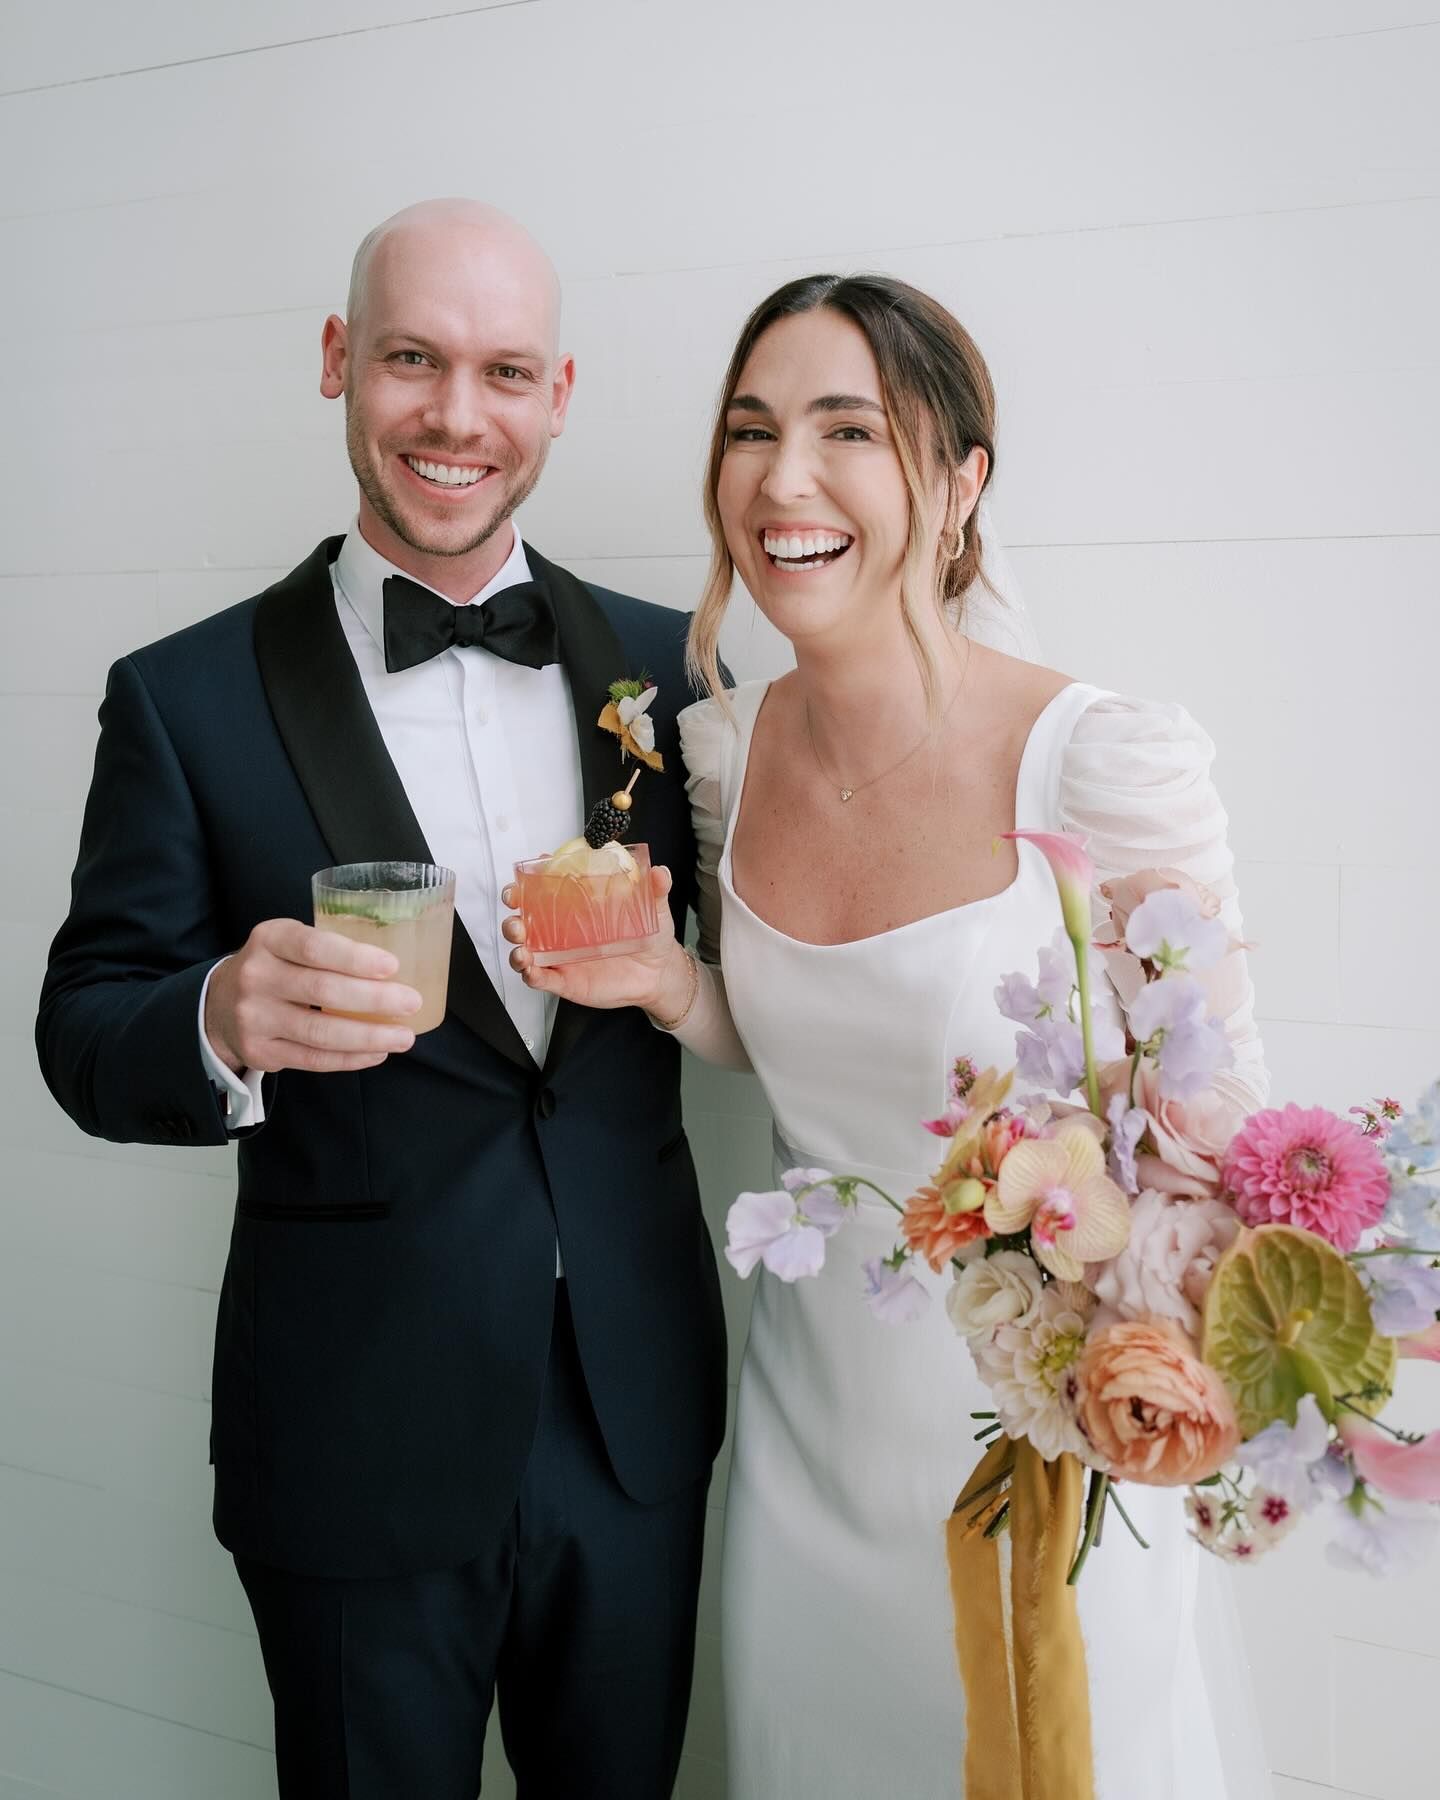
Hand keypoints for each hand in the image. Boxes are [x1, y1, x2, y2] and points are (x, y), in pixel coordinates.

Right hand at [205, 918, 422, 1074]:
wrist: (220, 1004)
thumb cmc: (276, 967)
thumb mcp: (289, 942)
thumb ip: (329, 949)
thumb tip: (395, 969)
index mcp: (269, 939)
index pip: (315, 947)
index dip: (356, 958)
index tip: (393, 966)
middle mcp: (256, 977)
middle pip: (323, 991)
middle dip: (375, 999)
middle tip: (411, 1003)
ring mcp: (254, 1018)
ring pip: (321, 1032)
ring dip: (369, 1036)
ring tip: (404, 1037)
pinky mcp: (260, 1051)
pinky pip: (313, 1059)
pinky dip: (351, 1059)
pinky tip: (377, 1053)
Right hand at [501, 865, 687, 1014]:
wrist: (659, 975)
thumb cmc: (649, 937)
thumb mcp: (654, 909)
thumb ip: (655, 890)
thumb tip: (660, 872)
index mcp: (576, 908)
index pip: (543, 890)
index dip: (528, 881)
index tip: (527, 873)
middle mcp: (562, 931)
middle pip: (525, 919)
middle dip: (513, 912)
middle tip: (515, 907)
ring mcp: (560, 957)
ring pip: (525, 950)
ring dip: (515, 945)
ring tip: (520, 944)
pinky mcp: (565, 981)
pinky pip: (541, 979)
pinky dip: (530, 975)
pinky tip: (530, 970)